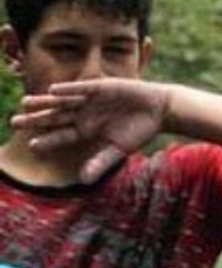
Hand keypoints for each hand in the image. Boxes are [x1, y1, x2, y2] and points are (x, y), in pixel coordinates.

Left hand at [11, 79, 170, 182]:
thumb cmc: (140, 131)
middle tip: (15, 122)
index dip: (47, 140)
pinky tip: (53, 91)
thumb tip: (83, 180)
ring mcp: (90, 100)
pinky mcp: (102, 87)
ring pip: (63, 101)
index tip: (31, 146)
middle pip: (55, 117)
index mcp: (85, 130)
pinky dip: (69, 89)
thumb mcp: (118, 150)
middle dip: (36, 119)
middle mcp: (83, 114)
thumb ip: (100, 163)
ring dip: (45, 102)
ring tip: (26, 103)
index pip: (61, 135)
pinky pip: (82, 88)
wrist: (160, 110)